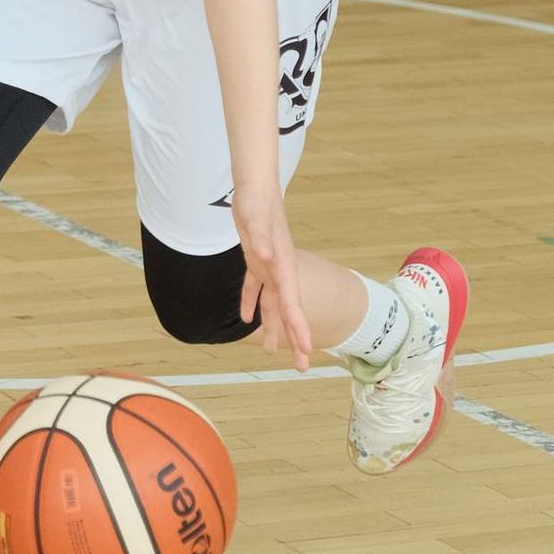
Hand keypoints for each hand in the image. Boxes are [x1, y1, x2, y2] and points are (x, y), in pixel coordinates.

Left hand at [232, 186, 311, 370]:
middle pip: (288, 310)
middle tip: (302, 368)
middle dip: (295, 339)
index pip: (292, 302)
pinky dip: (251, 302)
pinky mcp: (255, 259)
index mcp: (283, 264)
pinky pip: (254, 286)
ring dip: (272, 326)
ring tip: (271, 351)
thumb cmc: (257, 201)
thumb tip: (266, 257)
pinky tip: (247, 318)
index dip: (299, 327)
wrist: (255, 185)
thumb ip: (261, 238)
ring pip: (272, 304)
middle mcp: (279, 269)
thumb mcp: (255, 217)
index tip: (306, 350)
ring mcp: (269, 265)